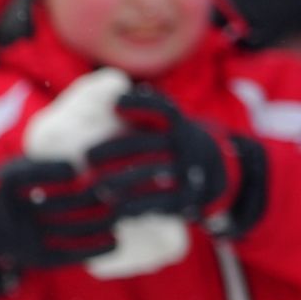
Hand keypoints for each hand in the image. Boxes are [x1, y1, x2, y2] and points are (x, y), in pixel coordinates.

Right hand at [0, 156, 117, 294]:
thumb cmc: (13, 187)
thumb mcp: (19, 168)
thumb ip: (45, 165)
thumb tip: (86, 162)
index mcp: (3, 184)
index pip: (27, 175)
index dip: (51, 171)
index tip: (75, 167)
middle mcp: (10, 213)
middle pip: (55, 204)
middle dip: (88, 196)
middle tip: (113, 190)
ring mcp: (22, 238)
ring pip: (66, 229)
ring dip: (98, 221)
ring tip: (120, 214)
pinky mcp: (34, 258)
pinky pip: (67, 254)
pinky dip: (93, 248)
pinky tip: (115, 242)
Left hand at [86, 87, 266, 234]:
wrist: (213, 175)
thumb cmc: (170, 142)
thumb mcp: (165, 123)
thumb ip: (143, 108)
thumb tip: (111, 91)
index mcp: (180, 126)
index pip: (163, 109)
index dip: (141, 103)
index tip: (115, 104)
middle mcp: (188, 146)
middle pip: (149, 145)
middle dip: (115, 149)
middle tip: (87, 156)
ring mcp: (189, 173)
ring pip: (154, 174)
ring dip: (123, 180)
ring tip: (97, 185)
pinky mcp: (188, 200)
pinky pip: (162, 203)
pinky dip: (137, 205)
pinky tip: (115, 208)